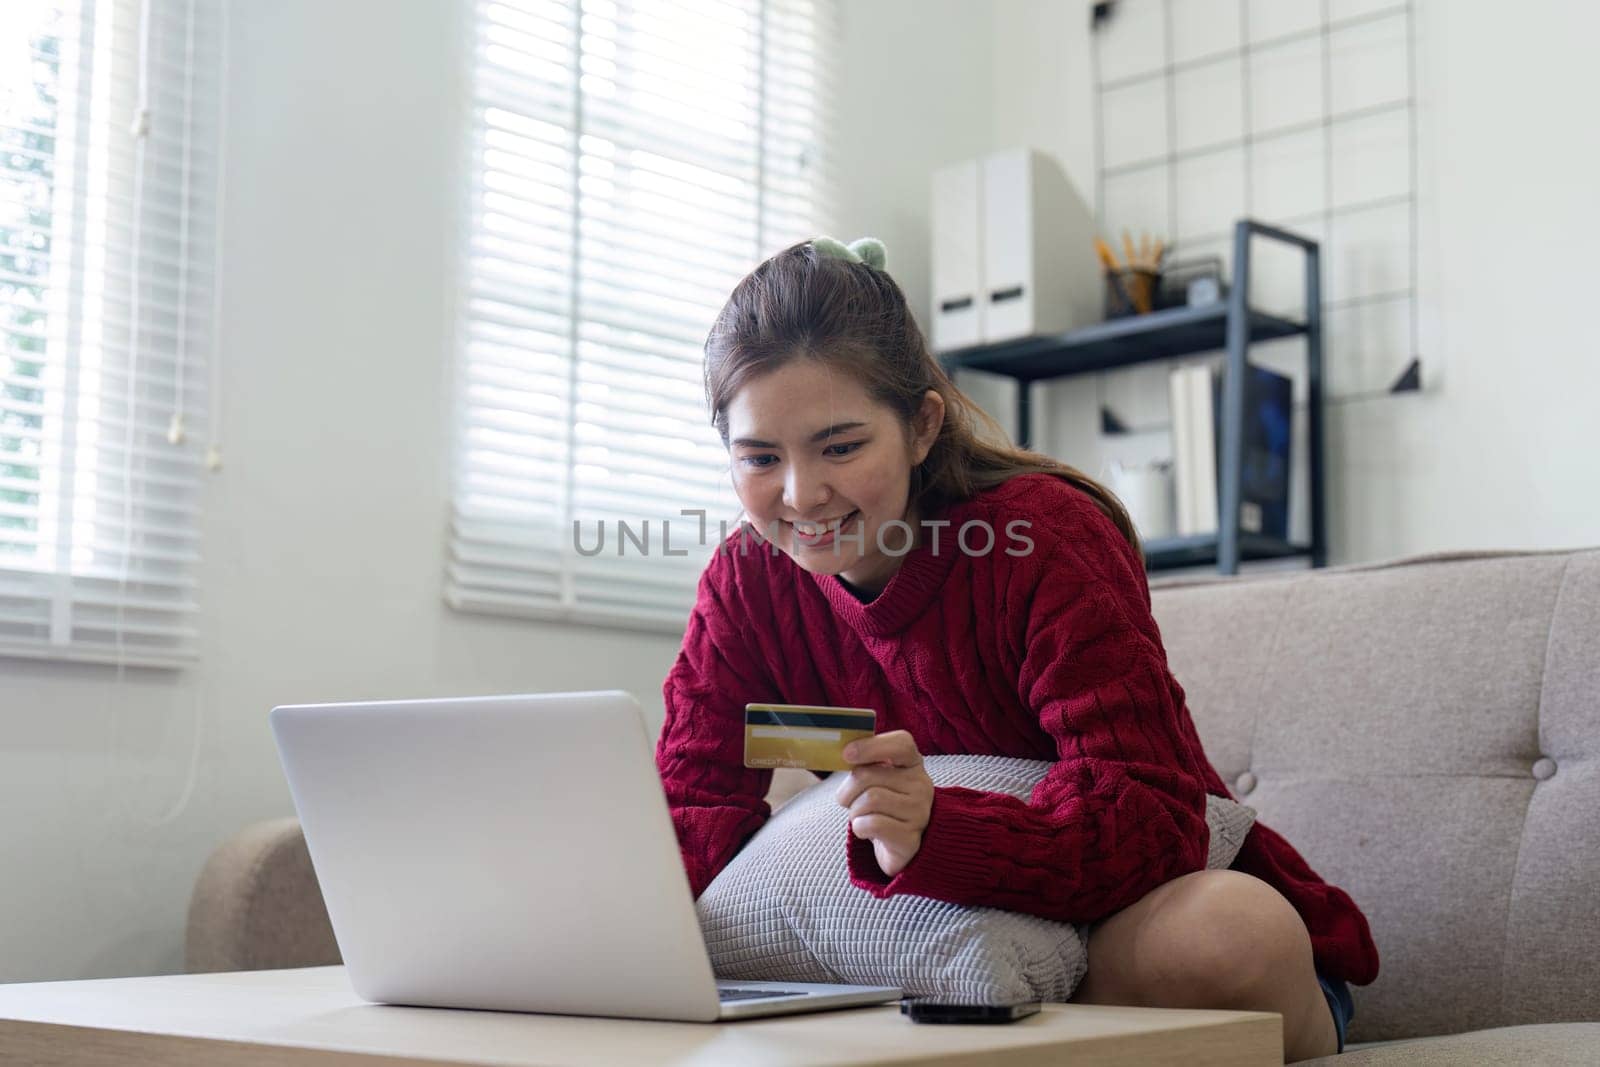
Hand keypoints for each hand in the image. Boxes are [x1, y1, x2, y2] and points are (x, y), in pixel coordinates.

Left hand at [834, 730, 933, 877]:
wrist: (899, 847)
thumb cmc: (882, 806)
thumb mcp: (878, 779)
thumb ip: (866, 763)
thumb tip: (847, 751)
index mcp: (913, 764)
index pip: (901, 743)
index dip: (871, 746)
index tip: (847, 754)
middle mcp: (921, 786)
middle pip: (868, 775)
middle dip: (848, 790)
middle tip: (850, 801)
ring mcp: (919, 813)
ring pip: (869, 800)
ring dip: (854, 811)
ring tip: (862, 816)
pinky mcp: (910, 838)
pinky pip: (872, 824)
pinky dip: (859, 827)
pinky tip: (866, 831)